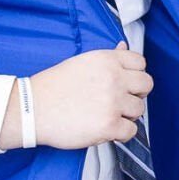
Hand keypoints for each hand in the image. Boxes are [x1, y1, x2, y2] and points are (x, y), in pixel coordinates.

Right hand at [28, 44, 152, 149]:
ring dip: (127, 114)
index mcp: (106, 60)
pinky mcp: (109, 125)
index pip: (140, 63)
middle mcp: (113, 78)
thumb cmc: (52, 87)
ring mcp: (113, 102)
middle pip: (146, 85)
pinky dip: (121, 132)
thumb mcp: (81, 62)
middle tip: (122, 100)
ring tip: (108, 114)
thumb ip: (107, 57)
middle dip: (136, 93)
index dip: (135, 74)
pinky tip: (106, 128)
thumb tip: (123, 46)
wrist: (32, 109)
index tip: (127, 82)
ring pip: (139, 109)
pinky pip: (131, 131)